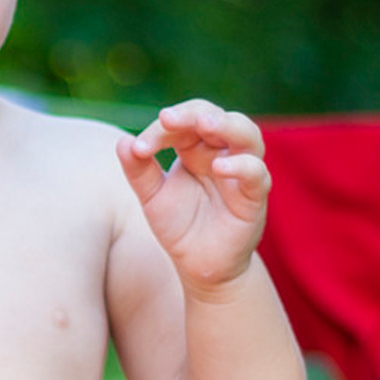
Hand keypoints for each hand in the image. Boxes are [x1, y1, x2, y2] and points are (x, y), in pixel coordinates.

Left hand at [117, 100, 271, 293]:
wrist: (199, 266)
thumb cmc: (179, 226)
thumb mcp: (152, 198)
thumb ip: (139, 171)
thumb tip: (123, 142)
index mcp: (195, 148)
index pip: (183, 123)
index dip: (161, 129)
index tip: (138, 148)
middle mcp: (221, 153)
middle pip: (215, 116)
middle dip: (192, 113)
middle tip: (168, 118)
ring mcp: (241, 172)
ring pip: (247, 134)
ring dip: (226, 125)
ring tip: (204, 124)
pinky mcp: (255, 197)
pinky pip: (257, 174)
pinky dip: (242, 166)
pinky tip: (219, 168)